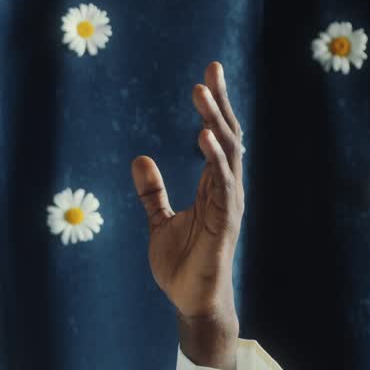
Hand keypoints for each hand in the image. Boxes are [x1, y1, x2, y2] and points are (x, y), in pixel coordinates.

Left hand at [130, 62, 243, 367]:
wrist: (190, 301)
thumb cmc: (181, 264)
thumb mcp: (159, 220)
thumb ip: (153, 192)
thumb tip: (140, 159)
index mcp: (212, 187)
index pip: (216, 138)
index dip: (213, 108)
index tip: (206, 76)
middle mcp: (225, 190)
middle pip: (227, 137)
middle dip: (219, 102)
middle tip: (211, 68)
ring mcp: (228, 205)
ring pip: (228, 154)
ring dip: (215, 122)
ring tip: (202, 93)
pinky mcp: (225, 223)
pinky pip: (222, 185)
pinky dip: (215, 159)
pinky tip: (204, 137)